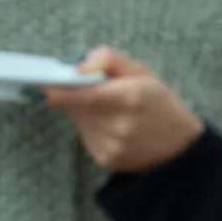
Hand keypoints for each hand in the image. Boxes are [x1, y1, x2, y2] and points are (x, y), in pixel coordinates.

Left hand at [45, 46, 203, 171]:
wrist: (180, 149)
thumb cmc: (161, 104)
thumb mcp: (143, 71)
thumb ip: (108, 60)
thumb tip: (76, 66)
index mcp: (130, 98)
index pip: (84, 95)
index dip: (59, 91)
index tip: (41, 85)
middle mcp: (119, 126)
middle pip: (77, 107)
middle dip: (74, 95)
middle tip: (86, 87)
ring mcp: (111, 146)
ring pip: (80, 122)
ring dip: (84, 112)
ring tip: (109, 109)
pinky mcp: (106, 160)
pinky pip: (87, 136)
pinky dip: (92, 128)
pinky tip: (113, 127)